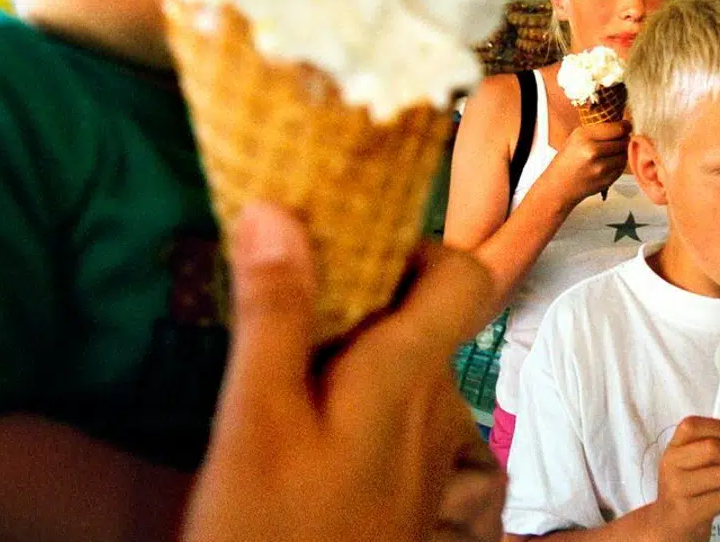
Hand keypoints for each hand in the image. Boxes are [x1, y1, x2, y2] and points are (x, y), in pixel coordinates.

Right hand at [182, 203, 504, 541]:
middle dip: (373, 288)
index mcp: (407, 376)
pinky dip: (358, 386)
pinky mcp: (405, 484)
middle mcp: (433, 406)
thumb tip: (277, 211)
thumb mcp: (256, 421)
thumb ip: (275, 316)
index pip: (463, 276)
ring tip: (287, 339)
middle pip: (430, 316)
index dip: (418, 245)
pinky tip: (301, 404)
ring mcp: (425, 450)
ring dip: (359, 339)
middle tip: (298, 284)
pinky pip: (397, 409)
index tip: (351, 241)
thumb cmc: (273, 532)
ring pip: (410, 363)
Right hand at [547, 120, 631, 204]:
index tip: (626, 126)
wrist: (559, 185)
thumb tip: (622, 124)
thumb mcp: (576, 137)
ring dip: (621, 153)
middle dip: (622, 139)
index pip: (618, 128)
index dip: (625, 126)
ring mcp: (600, 168)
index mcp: (585, 136)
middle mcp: (593, 151)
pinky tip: (606, 164)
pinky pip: (621, 168)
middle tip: (617, 140)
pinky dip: (617, 165)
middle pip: (623, 141)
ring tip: (610, 153)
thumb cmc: (567, 159)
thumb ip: (598, 129)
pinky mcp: (606, 180)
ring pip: (624, 155)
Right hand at [648, 416, 719, 541]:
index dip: (717, 427)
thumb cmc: (686, 488)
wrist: (668, 524)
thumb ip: (704, 445)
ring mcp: (678, 490)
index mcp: (672, 449)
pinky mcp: (689, 512)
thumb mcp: (687, 462)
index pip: (691, 425)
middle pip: (713, 449)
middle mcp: (671, 466)